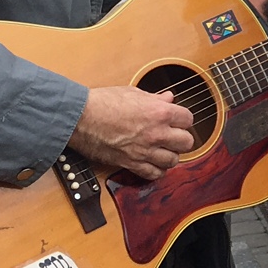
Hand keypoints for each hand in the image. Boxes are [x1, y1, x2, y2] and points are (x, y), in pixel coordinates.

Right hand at [71, 85, 197, 180]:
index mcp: (159, 112)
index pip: (188, 119)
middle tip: (172, 136)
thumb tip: (169, 98)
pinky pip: (154, 174)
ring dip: (169, 155)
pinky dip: (156, 171)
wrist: (80, 118)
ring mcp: (145, 150)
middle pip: (186, 142)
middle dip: (181, 138)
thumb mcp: (132, 93)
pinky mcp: (131, 163)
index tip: (176, 120)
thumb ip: (155, 98)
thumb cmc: (103, 102)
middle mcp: (156, 133)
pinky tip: (153, 163)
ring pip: (173, 160)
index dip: (182, 119)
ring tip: (162, 150)